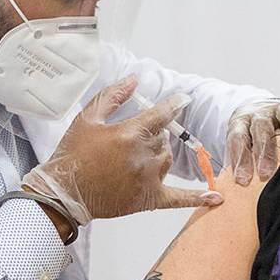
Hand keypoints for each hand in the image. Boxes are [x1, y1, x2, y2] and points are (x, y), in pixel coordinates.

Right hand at [22, 75, 224, 224]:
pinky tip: (217, 199)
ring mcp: (148, 178)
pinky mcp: (148, 199)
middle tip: (127, 144)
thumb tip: (135, 79)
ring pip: (167, 160)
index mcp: (130, 133)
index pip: (162, 114)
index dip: (175, 104)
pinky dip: (199, 198)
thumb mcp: (88, 118)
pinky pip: (178, 199)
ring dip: (157, 157)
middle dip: (150, 136)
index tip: (184, 99)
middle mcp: (143, 155)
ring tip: (132, 161)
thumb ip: (113, 96)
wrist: (62, 193)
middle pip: (163, 139)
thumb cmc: (72, 154)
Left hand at [225, 98, 279, 184]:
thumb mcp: (238, 149)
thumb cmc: (249, 140)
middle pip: (261, 128)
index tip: (242, 180)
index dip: (240, 159)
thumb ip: (235, 168)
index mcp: (241, 123)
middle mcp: (261, 114)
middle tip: (265, 172)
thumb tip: (226, 196)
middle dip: (263, 151)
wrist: (257, 111)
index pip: (238, 139)